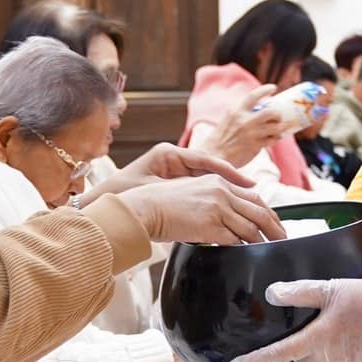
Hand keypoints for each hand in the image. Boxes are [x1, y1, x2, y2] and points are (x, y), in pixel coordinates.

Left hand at [80, 143, 257, 202]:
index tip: (247, 183)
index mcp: (168, 154)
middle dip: (231, 181)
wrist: (108, 205)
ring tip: (245, 200)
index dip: (228, 171)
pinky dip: (213, 197)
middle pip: (210, 168)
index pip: (205, 159)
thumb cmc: (124, 194)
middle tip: (253, 192)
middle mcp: (175, 159)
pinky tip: (226, 207)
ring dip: (224, 190)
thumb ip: (179, 193)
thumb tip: (206, 199)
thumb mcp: (153, 189)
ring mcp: (175, 170)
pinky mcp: (175, 183)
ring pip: (207, 179)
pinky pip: (200, 189)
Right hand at [120, 176, 286, 245]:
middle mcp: (221, 192)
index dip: (268, 212)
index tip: (276, 223)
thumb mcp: (193, 193)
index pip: (253, 197)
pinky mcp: (210, 224)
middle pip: (260, 211)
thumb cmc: (162, 204)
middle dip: (275, 227)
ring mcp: (217, 207)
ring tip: (271, 250)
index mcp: (218, 182)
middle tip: (283, 239)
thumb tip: (227, 218)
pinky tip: (250, 254)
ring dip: (263, 241)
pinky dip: (245, 247)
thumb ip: (212, 200)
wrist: (145, 208)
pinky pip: (236, 239)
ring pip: (251, 226)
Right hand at [202, 87, 289, 169]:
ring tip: (278, 128)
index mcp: (236, 111)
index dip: (265, 90)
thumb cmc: (221, 138)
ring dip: (280, 127)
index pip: (253, 96)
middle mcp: (245, 121)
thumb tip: (258, 108)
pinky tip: (274, 138)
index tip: (273, 88)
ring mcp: (251, 134)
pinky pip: (272, 139)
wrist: (213, 157)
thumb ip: (241, 113)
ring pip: (275, 127)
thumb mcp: (228, 119)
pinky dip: (276, 138)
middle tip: (278, 116)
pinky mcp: (255, 146)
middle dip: (278, 114)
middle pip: (271, 112)